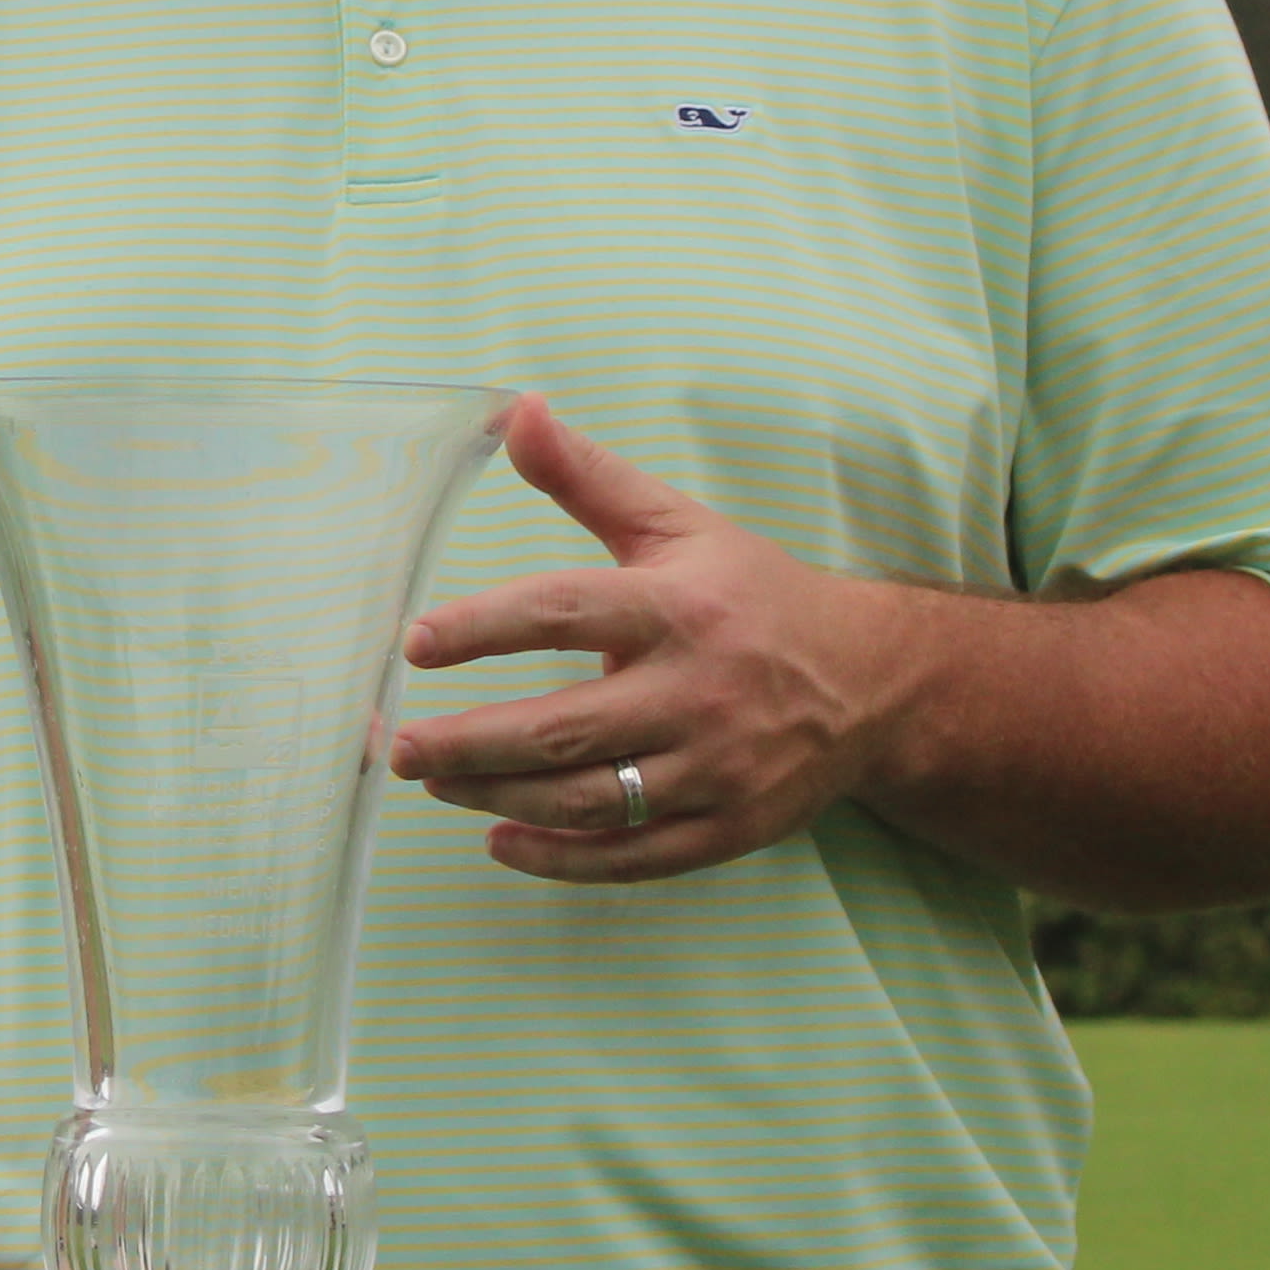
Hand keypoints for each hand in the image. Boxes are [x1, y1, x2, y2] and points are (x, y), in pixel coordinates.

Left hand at [387, 397, 917, 881]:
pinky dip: (559, 858)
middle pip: (564, 728)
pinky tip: (500, 842)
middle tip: (396, 746)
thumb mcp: (677, 525)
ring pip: (589, 799)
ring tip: (436, 780)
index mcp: (679, 609)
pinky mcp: (729, 828)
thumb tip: (514, 410)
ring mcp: (717, 769)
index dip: (483, 628)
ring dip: (499, 797)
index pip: (563, 614)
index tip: (414, 643)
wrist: (873, 681)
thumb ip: (588, 476)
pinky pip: (630, 857)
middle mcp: (698, 692)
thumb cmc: (754, 596)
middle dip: (469, 742)